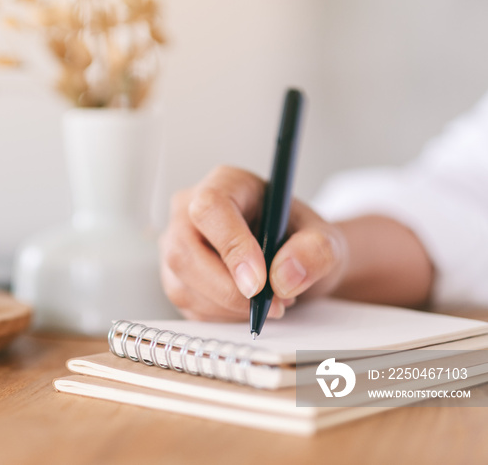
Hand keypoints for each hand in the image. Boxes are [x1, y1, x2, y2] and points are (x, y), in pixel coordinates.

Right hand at [159, 166, 348, 320]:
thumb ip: (315, 251)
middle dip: (227, 290)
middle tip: (272, 304)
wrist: (292, 260)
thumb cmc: (300, 239)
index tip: (259, 283)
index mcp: (225, 183)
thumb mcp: (325, 239)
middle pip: (184, 251)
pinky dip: (223, 316)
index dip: (231, 247)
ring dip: (230, 307)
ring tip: (269, 301)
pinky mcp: (174, 278)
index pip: (210, 209)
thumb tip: (284, 276)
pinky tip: (248, 305)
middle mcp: (189, 210)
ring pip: (183, 285)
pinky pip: (188, 307)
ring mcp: (175, 245)